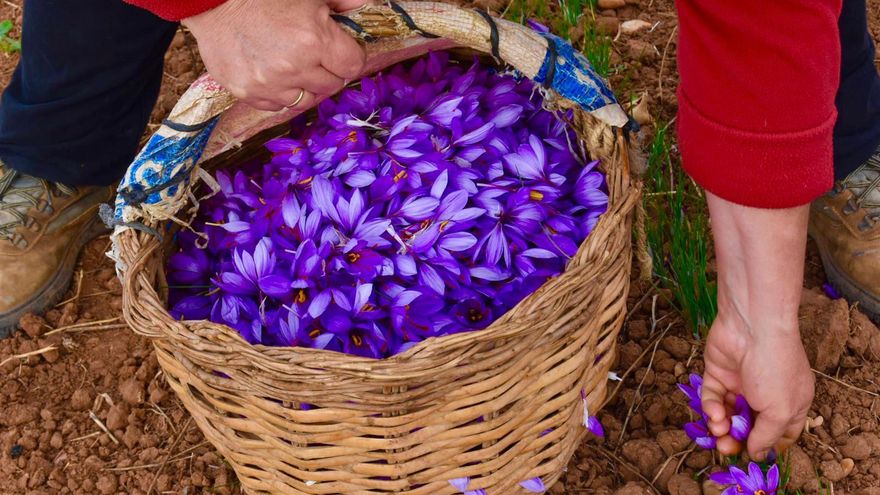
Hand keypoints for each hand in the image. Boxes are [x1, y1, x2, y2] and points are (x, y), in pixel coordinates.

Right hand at [183, 0, 369, 110]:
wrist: (213, 2)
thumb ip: (342, 2)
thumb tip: (365, 8)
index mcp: (314, 39)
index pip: (352, 66)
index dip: (349, 57)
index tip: (340, 51)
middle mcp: (294, 67)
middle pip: (331, 86)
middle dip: (328, 71)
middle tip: (314, 56)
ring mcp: (270, 84)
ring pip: (306, 100)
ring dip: (305, 86)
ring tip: (292, 65)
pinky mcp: (249, 93)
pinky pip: (278, 106)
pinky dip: (280, 94)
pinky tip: (273, 73)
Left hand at [700, 192, 814, 460]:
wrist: (751, 329)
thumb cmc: (775, 370)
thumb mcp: (780, 411)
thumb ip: (767, 435)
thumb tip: (757, 454)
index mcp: (792, 403)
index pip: (783, 432)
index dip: (769, 445)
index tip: (755, 456)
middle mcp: (766, 393)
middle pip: (750, 425)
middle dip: (739, 439)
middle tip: (727, 448)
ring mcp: (742, 382)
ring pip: (729, 412)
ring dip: (723, 426)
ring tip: (720, 432)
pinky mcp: (719, 372)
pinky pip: (713, 396)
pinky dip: (713, 408)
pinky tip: (715, 414)